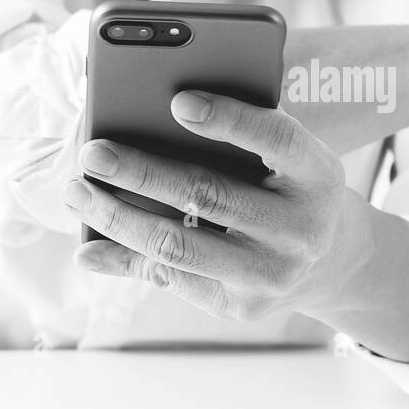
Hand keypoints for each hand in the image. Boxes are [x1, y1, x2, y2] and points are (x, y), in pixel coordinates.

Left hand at [61, 91, 368, 320]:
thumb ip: (243, 134)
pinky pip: (172, 278)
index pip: (276, 139)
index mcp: (318, 174)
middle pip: (209, 194)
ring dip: (117, 217)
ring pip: (178, 244)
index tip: (178, 101)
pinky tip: (89, 244)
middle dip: (141, 171)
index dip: (230, 119)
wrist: (331, 261)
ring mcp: (272, 273)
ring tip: (77, 193)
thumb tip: (163, 109)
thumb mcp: (287, 156)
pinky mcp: (242, 307)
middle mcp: (302, 228)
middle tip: (92, 151)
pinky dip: (125, 258)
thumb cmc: (289, 186)